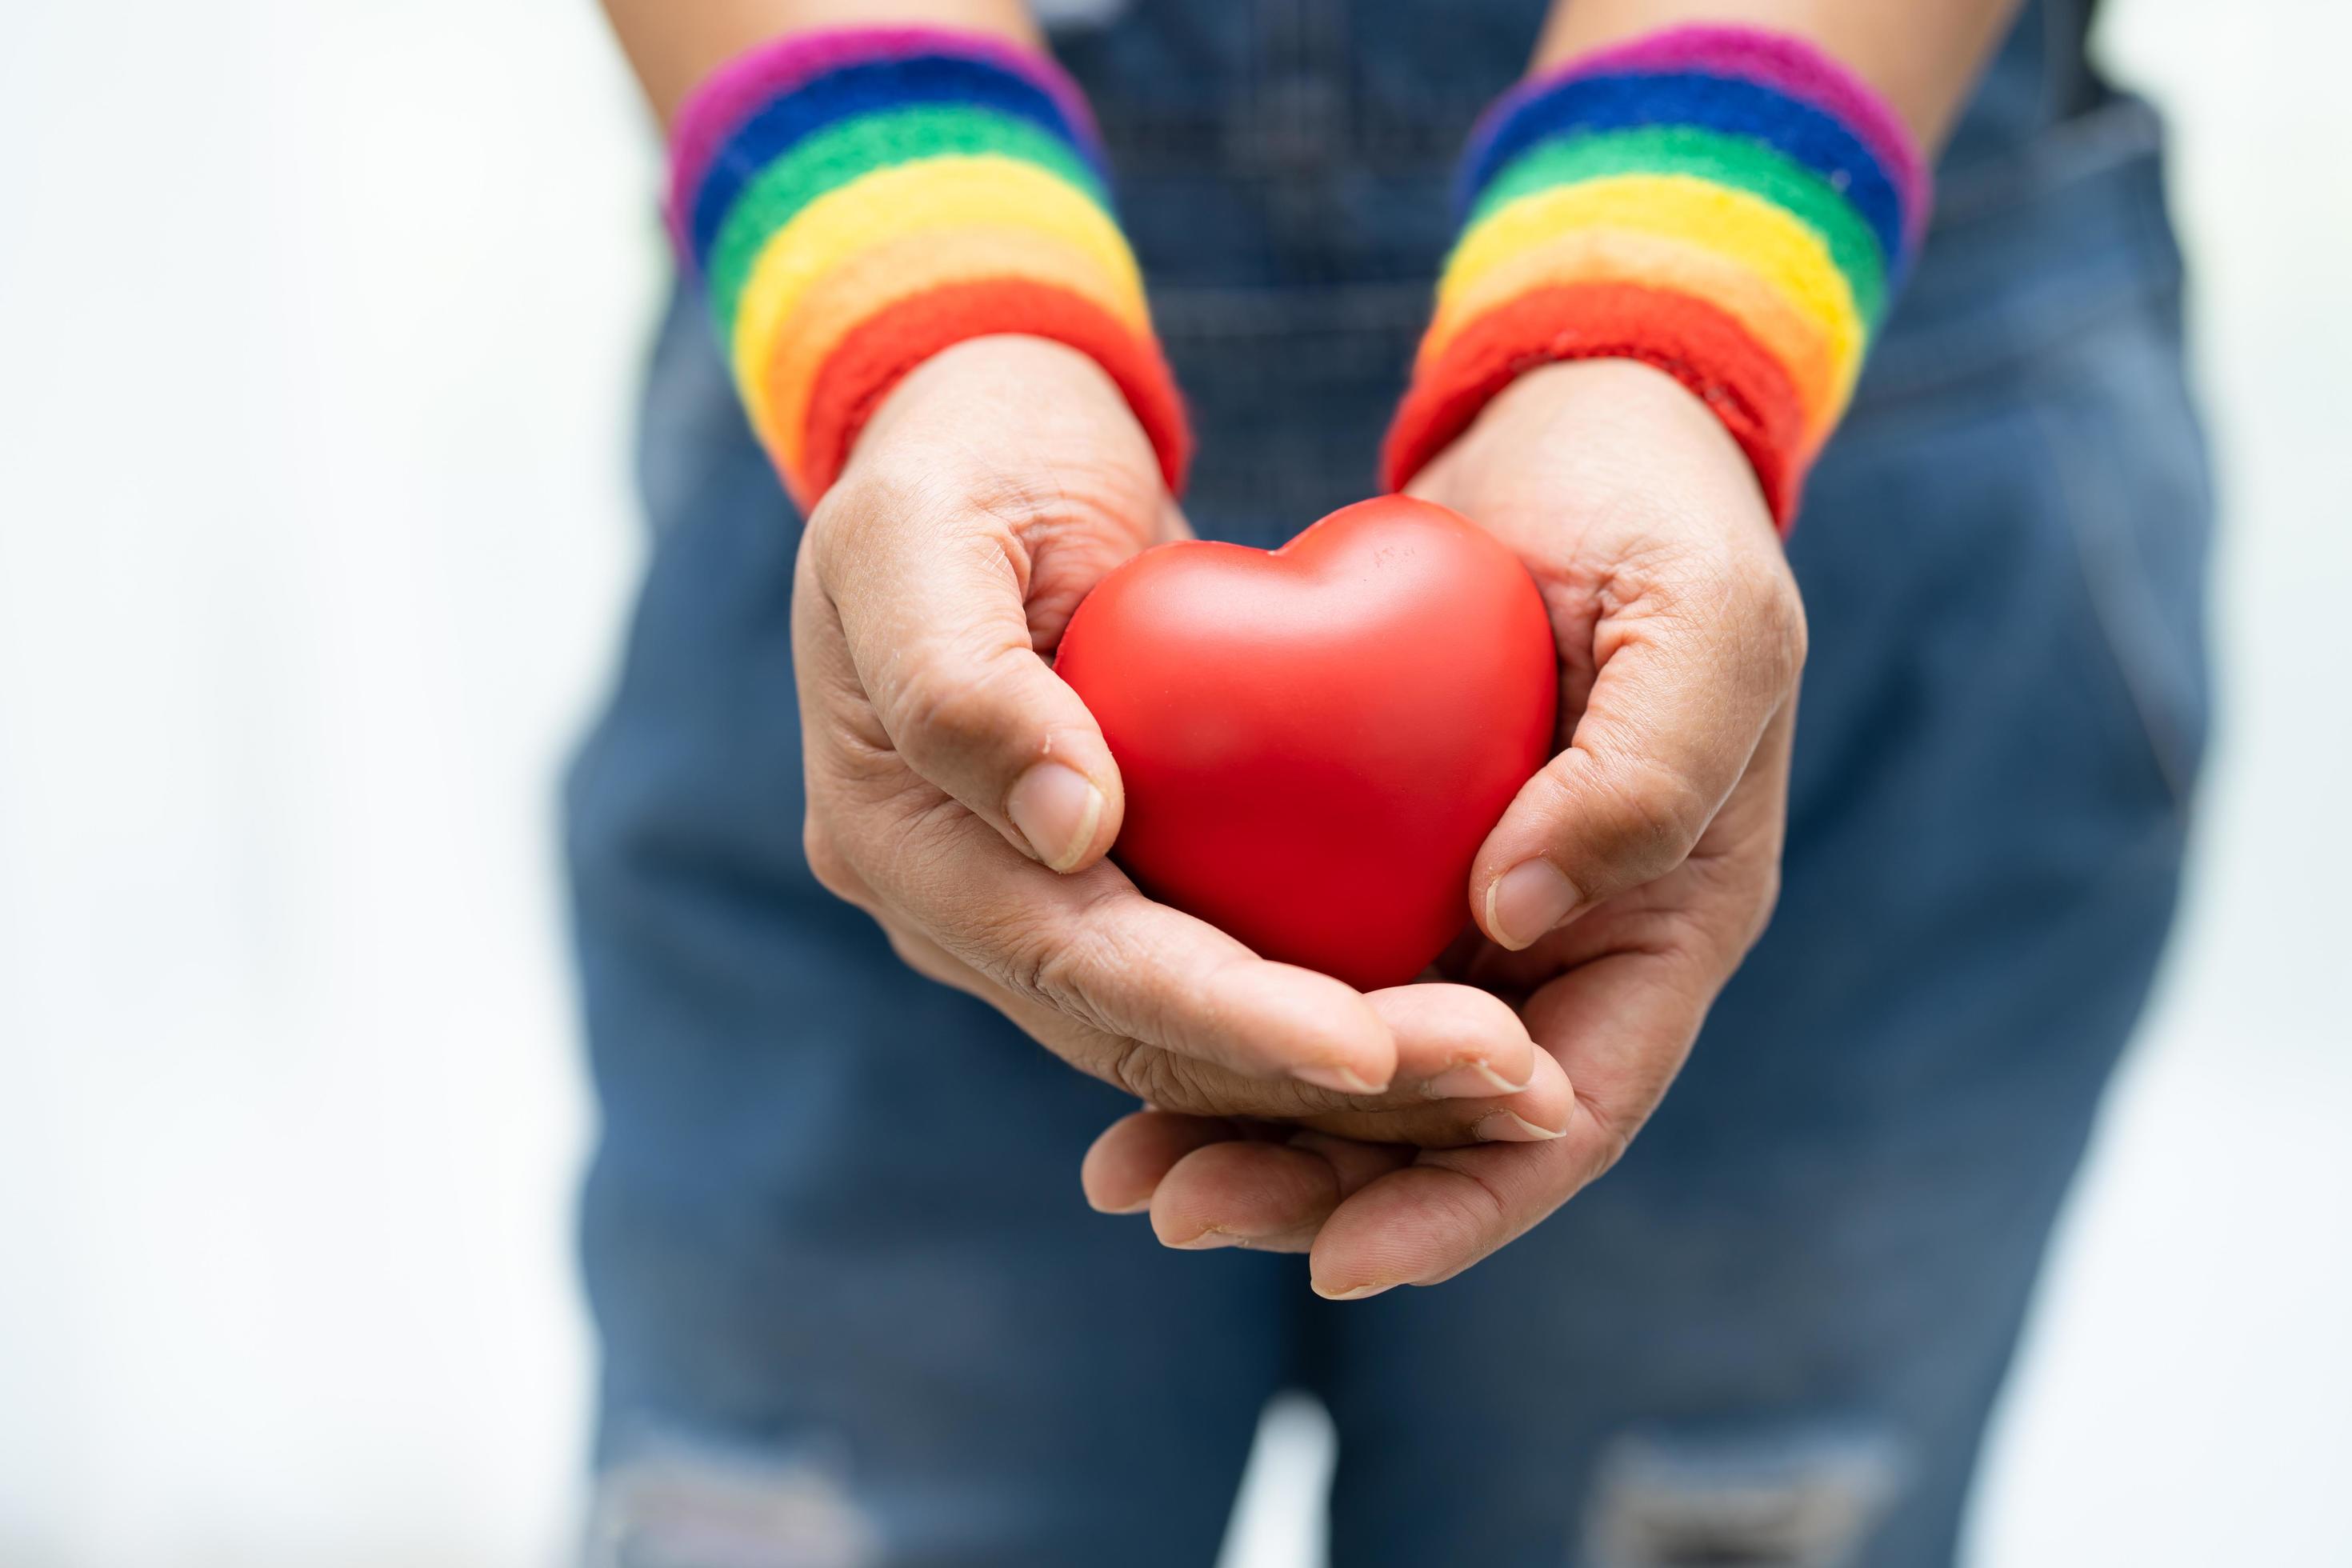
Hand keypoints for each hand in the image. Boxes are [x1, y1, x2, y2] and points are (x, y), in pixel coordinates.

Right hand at [793, 334, 1574, 1142]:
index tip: (1370, 1050)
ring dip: (1353, 1066)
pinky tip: (1459, 1001)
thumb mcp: (922, 529)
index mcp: (895, 845)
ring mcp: (1034, 905)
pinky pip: (1228, 963)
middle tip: (1503, 1074)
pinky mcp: (1114, 878)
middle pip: (1151, 1034)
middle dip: (1321, 1073)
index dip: (1225, 1020)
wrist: (981, 431)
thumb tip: (1074, 836)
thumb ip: (963, 684)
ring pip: (1200, 1032)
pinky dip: (1334, 995)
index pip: (1075, 966)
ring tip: (1514, 1070)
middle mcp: (958, 912)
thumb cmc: (954, 453)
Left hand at [1080, 360, 1805, 1292]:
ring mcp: (1473, 917)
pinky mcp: (1388, 863)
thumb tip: (1514, 922)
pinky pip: (1300, 966)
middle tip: (1173, 1208)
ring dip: (1247, 1129)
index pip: (1570, 1116)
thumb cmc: (1663, 518)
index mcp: (1667, 929)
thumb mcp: (1701, 621)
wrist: (1579, 437)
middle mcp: (1568, 954)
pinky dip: (1219, 1010)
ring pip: (1358, 1072)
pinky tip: (1113, 1030)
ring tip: (1123, 1177)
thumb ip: (1645, 772)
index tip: (1339, 1257)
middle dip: (1315, 1190)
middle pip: (1443, 1131)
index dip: (1461, 1200)